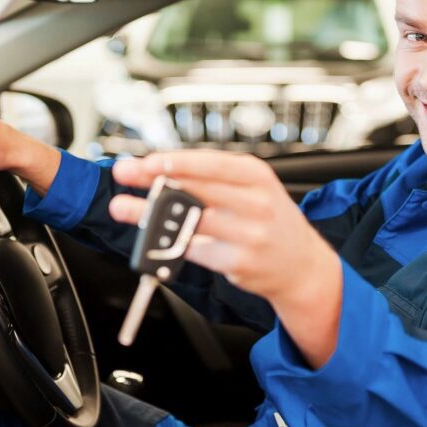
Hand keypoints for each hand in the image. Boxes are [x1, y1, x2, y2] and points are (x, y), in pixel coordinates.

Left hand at [110, 150, 342, 367]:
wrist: (302, 265)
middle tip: (125, 174)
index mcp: (257, 177)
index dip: (177, 161)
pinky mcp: (239, 263)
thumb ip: (215, 180)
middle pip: (197, 189)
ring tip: (125, 208)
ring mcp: (249, 235)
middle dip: (154, 181)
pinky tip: (151, 237)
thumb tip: (163, 171)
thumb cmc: (270, 220)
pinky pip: (195, 250)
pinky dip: (170, 243)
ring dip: (150, 215)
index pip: (212, 163)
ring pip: (190, 221)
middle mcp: (256, 203)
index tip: (147, 160)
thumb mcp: (254, 189)